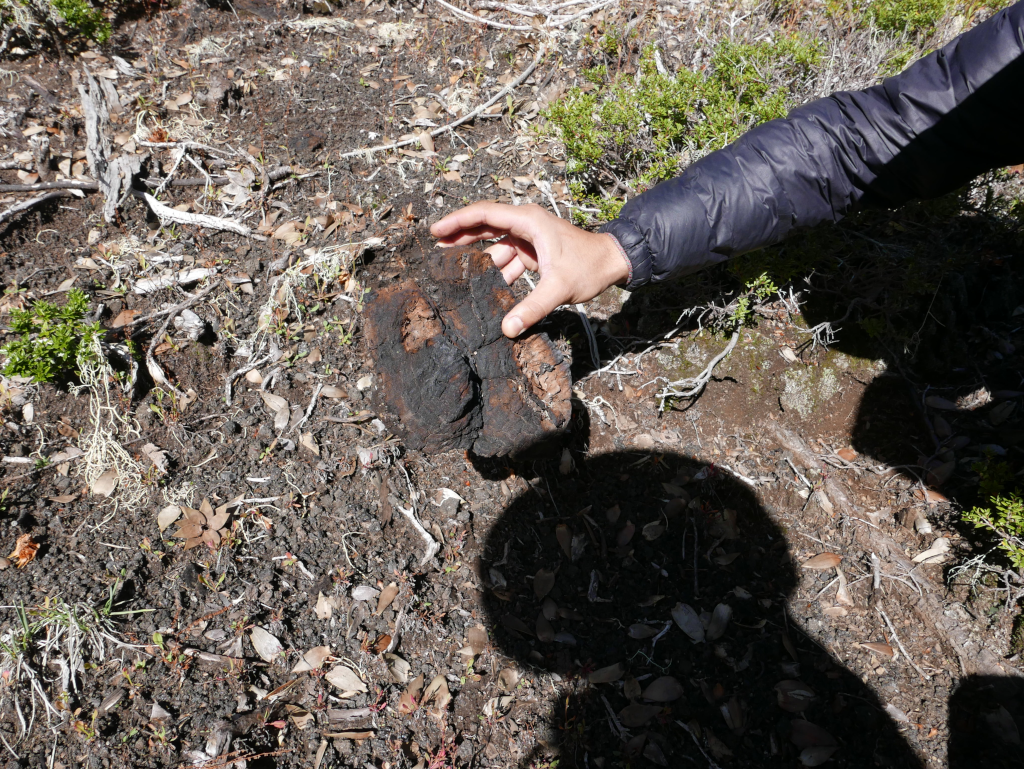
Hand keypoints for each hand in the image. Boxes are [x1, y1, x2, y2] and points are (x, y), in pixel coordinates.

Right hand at [430, 202, 628, 337]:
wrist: (613, 263)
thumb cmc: (589, 267)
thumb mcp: (559, 288)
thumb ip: (532, 308)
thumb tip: (507, 330)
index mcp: (528, 222)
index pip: (484, 215)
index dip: (457, 222)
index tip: (436, 232)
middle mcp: (525, 225)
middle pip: (484, 226)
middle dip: (460, 237)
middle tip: (435, 250)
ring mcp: (529, 239)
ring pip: (494, 246)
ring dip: (477, 259)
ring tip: (454, 274)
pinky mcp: (534, 253)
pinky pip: (507, 259)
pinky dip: (495, 272)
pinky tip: (483, 287)